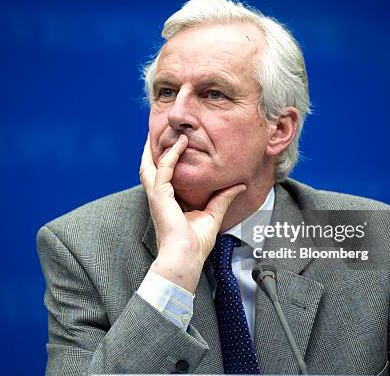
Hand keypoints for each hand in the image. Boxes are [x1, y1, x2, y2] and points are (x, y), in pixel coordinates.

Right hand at [139, 133, 245, 292]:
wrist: (186, 258)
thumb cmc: (195, 244)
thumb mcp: (212, 214)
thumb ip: (222, 198)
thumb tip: (239, 186)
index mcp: (167, 201)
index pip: (163, 175)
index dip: (166, 159)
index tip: (176, 145)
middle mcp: (159, 196)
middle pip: (150, 166)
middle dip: (153, 150)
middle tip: (161, 133)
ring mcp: (157, 195)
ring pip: (152, 163)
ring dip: (160, 147)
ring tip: (171, 132)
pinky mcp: (160, 196)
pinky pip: (164, 168)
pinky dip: (172, 154)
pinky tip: (181, 143)